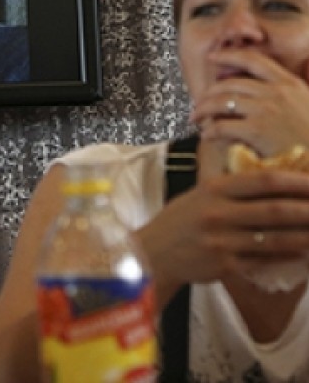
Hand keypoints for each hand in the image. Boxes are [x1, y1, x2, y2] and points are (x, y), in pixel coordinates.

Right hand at [137, 168, 308, 302]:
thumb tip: (277, 183)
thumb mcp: (200, 195)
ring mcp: (222, 241)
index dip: (296, 182)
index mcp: (213, 189)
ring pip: (275, 239)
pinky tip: (302, 251)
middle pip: (275, 210)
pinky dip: (288, 256)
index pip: (263, 181)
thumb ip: (232, 189)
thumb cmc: (180, 220)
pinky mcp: (225, 265)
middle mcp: (218, 213)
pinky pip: (265, 260)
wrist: (153, 254)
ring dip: (305, 236)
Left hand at [190, 49, 308, 163]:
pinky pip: (222, 126)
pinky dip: (210, 130)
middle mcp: (276, 92)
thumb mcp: (307, 104)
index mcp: (289, 83)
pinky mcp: (257, 131)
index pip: (253, 60)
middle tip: (199, 102)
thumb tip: (261, 86)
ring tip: (196, 117)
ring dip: (203, 109)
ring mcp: (266, 110)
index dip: (228, 55)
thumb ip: (286, 92)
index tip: (212, 56)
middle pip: (230, 83)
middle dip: (209, 93)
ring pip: (221, 102)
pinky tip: (207, 135)